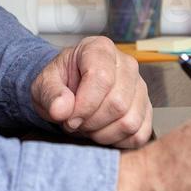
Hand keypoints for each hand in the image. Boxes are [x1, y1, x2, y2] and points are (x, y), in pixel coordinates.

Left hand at [30, 36, 152, 147]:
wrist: (68, 91)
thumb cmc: (59, 84)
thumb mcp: (44, 84)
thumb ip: (50, 94)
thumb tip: (61, 109)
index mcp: (100, 49)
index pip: (101, 78)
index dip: (84, 105)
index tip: (69, 118)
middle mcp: (126, 64)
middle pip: (118, 103)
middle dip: (91, 122)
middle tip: (75, 123)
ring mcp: (140, 87)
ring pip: (130, 121)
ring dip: (104, 134)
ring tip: (87, 127)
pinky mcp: (146, 108)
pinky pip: (140, 134)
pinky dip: (118, 141)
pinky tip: (102, 133)